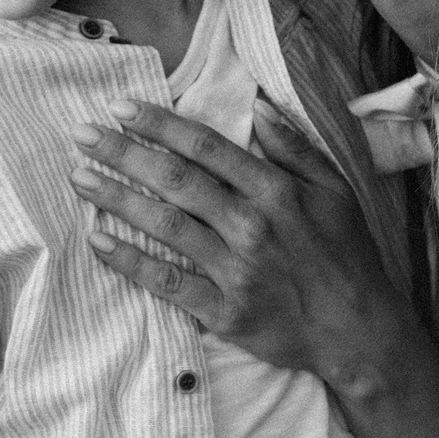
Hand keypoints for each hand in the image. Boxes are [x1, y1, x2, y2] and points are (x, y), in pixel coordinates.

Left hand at [70, 99, 411, 386]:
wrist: (359, 331)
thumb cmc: (347, 255)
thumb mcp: (335, 190)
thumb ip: (295, 147)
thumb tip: (259, 106)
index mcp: (275, 191)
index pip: (206, 147)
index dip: (160, 124)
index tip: (122, 107)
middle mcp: (251, 225)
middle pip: (176, 181)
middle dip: (124, 153)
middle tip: (83, 134)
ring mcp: (234, 270)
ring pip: (165, 226)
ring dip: (118, 199)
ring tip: (79, 178)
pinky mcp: (223, 311)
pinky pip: (167, 282)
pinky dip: (131, 262)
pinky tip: (99, 242)